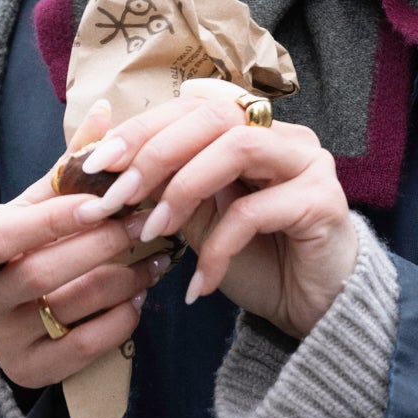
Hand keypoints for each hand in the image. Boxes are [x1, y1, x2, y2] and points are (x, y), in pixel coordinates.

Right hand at [0, 101, 177, 389]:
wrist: (8, 320)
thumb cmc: (29, 247)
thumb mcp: (38, 207)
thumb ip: (70, 166)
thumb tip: (105, 111)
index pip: (6, 234)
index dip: (53, 219)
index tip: (101, 202)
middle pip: (40, 273)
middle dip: (100, 246)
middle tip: (145, 222)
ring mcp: (1, 340)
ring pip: (70, 307)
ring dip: (124, 279)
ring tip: (160, 256)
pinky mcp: (29, 371)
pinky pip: (85, 346)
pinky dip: (121, 318)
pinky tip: (141, 296)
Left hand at [73, 86, 359, 338]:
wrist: (313, 310)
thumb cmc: (256, 260)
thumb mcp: (198, 220)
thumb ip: (167, 188)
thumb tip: (106, 170)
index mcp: (252, 129)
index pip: (192, 108)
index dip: (140, 130)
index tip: (94, 166)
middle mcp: (284, 135)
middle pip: (214, 116)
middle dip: (156, 153)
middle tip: (117, 198)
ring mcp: (309, 163)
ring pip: (238, 148)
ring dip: (184, 188)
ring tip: (154, 230)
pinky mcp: (323, 201)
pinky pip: (256, 211)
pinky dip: (218, 247)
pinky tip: (200, 282)